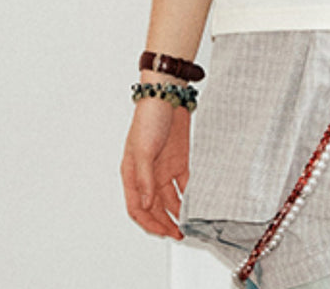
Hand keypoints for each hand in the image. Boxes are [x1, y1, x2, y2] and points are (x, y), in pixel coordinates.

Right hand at [120, 99, 190, 238]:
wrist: (168, 95)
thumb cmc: (148, 118)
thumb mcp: (143, 150)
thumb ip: (145, 179)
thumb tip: (146, 203)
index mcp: (132, 174)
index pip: (137, 207)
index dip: (149, 223)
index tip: (164, 232)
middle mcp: (147, 174)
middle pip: (155, 207)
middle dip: (165, 222)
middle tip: (178, 234)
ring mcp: (163, 168)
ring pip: (170, 198)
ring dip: (178, 212)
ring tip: (188, 223)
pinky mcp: (179, 160)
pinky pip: (184, 183)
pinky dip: (189, 195)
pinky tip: (197, 203)